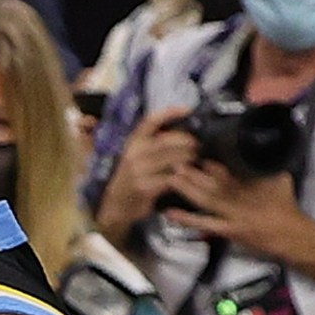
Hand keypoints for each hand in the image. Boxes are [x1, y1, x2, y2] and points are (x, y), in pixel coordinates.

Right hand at [94, 108, 198, 242]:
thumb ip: (152, 144)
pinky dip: (182, 177)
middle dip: (187, 142)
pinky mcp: (145, 186)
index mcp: (133, 142)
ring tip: (195, 160)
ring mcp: (139, 170)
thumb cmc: (132, 177)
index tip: (187, 110)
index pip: (151, 121)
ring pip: (172, 159)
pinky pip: (170, 178)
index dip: (170, 113)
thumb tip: (180, 132)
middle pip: (168, 140)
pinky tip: (188, 177)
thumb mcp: (135, 156)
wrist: (117, 204)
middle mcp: (134, 153)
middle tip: (197, 145)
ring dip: (188, 159)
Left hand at [164, 160, 314, 261]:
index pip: (228, 167)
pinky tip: (171, 213)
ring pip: (205, 200)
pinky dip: (187, 219)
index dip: (211, 161)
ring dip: (187, 188)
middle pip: (212, 182)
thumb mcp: (281, 178)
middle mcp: (240, 197)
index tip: (195, 150)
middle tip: (176, 160)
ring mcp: (233, 214)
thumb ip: (267, 165)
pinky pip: (205, 224)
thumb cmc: (286, 207)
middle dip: (193, 171)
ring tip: (172, 178)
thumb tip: (261, 148)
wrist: (292, 234)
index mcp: (252, 182)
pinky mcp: (229, 230)